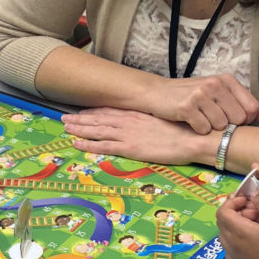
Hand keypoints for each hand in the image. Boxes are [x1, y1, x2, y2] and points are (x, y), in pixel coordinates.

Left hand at [62, 107, 201, 163]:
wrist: (192, 138)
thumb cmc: (184, 130)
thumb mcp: (164, 120)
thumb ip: (151, 121)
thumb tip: (147, 123)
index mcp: (137, 114)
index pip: (110, 111)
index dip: (94, 111)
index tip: (83, 111)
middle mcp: (128, 121)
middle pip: (99, 119)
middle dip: (81, 118)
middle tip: (65, 118)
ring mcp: (127, 134)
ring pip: (96, 130)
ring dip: (79, 128)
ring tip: (66, 127)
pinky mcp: (129, 147)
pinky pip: (103, 146)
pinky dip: (87, 144)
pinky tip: (76, 144)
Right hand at [147, 73, 258, 133]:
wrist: (157, 93)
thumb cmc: (190, 95)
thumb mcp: (216, 94)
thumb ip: (240, 103)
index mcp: (226, 79)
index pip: (252, 107)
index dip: (245, 119)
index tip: (232, 119)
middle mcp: (215, 84)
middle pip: (238, 119)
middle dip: (228, 125)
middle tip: (213, 120)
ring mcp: (200, 95)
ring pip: (221, 125)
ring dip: (212, 128)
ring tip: (201, 118)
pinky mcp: (186, 107)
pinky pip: (204, 129)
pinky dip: (198, 130)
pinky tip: (190, 121)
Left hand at [217, 190, 258, 258]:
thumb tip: (254, 195)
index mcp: (237, 231)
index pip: (222, 211)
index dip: (232, 202)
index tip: (246, 200)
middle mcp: (230, 244)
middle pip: (222, 221)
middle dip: (236, 211)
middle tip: (254, 212)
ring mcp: (233, 256)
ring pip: (225, 233)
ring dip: (236, 224)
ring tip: (256, 225)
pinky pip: (230, 246)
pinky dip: (237, 238)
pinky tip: (254, 239)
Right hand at [247, 165, 258, 249]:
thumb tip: (253, 165)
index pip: (246, 194)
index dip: (240, 194)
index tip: (238, 196)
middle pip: (244, 207)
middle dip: (243, 206)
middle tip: (250, 206)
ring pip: (247, 220)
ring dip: (247, 217)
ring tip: (255, 215)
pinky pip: (256, 234)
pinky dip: (253, 230)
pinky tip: (256, 227)